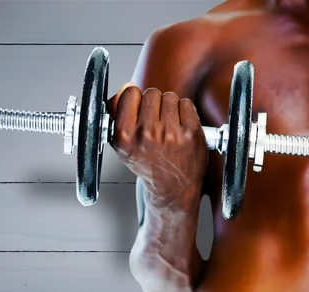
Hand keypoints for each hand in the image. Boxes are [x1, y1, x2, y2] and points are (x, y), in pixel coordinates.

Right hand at [107, 86, 207, 210]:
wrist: (171, 187)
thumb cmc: (146, 162)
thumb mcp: (122, 143)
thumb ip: (116, 112)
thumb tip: (126, 86)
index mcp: (125, 136)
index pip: (129, 93)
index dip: (135, 99)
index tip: (138, 108)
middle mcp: (147, 134)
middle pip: (151, 93)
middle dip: (154, 103)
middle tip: (155, 120)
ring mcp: (170, 133)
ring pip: (170, 97)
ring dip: (169, 107)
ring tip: (168, 125)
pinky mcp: (191, 132)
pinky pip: (186, 103)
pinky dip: (184, 112)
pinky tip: (180, 127)